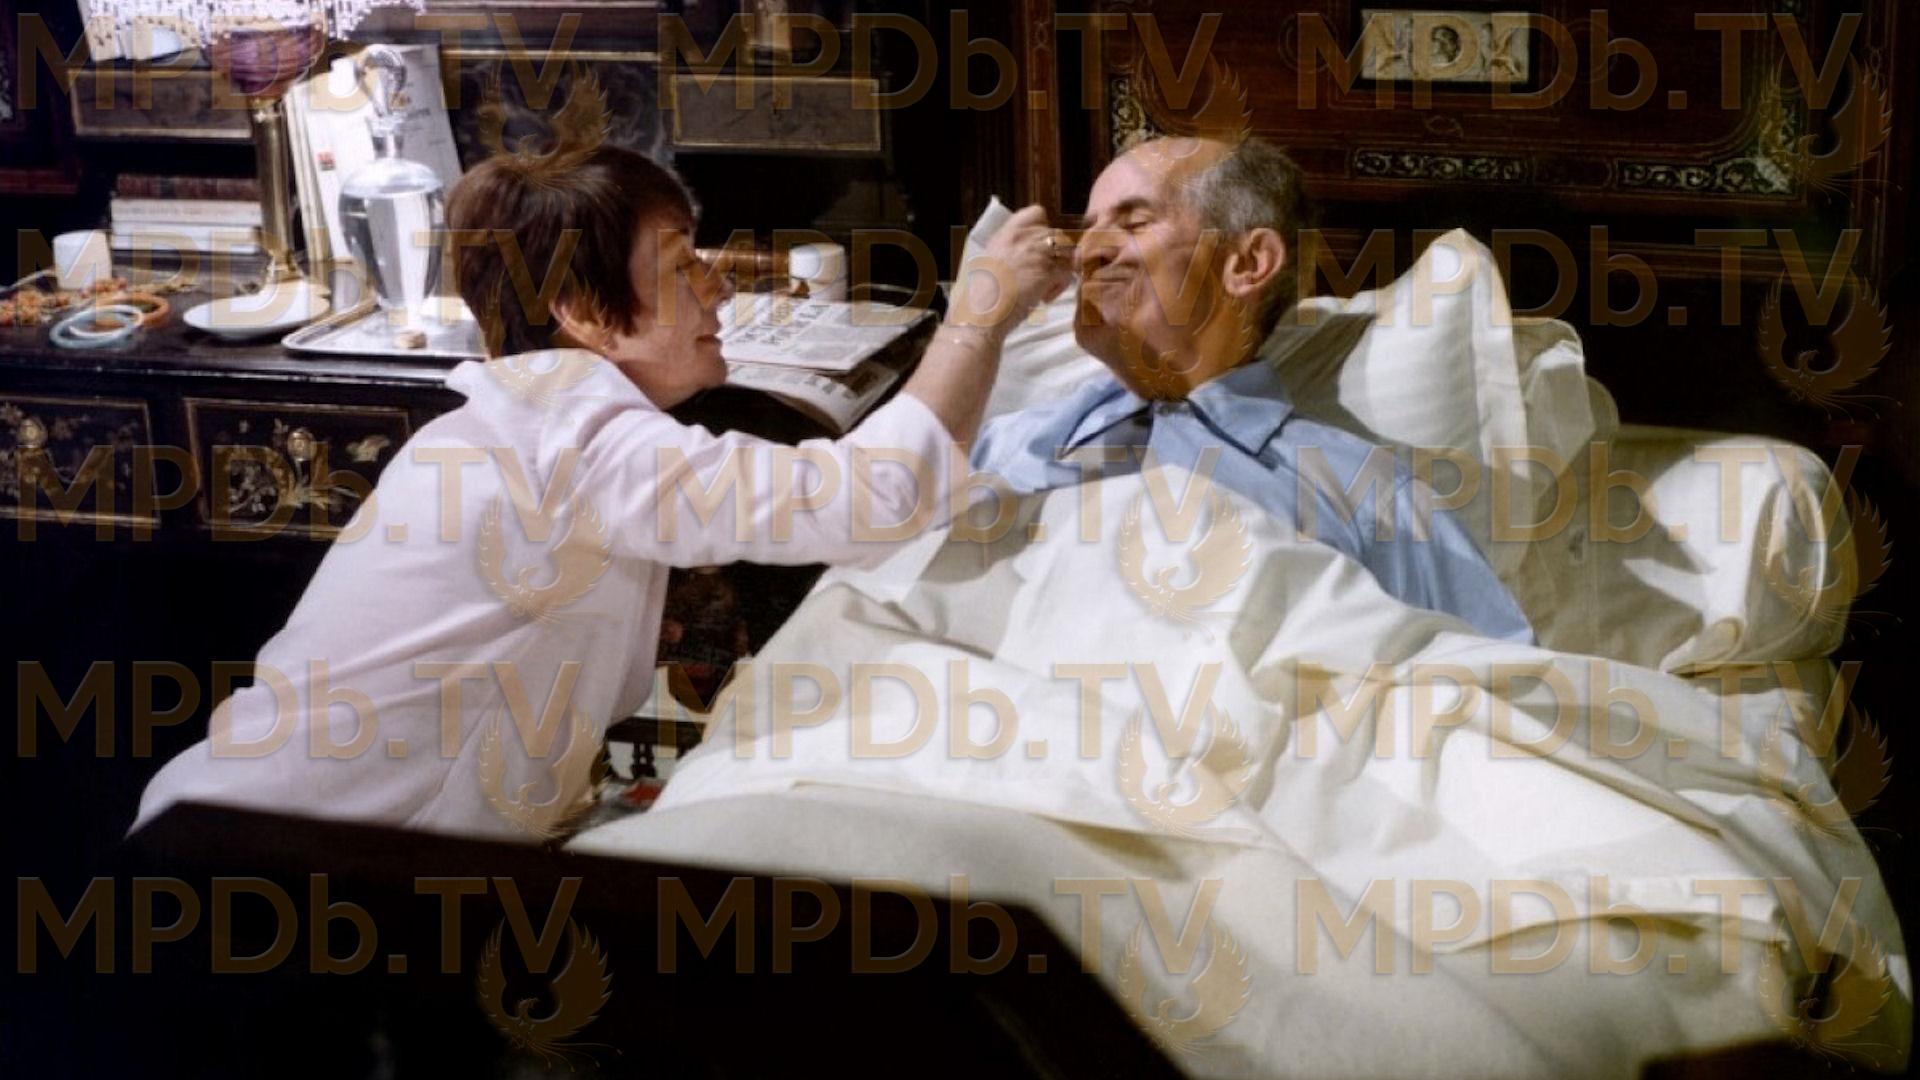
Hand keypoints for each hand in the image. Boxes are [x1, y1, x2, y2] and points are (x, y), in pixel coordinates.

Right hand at [948, 205, 1076, 332]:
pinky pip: (1067, 273)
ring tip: (1044, 289)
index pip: (1036, 213)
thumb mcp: (988, 261)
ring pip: (1066, 254)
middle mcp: (1023, 238)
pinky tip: (1043, 298)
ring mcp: (1037, 253)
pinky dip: (1059, 287)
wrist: (982, 311)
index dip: (1044, 229)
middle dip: (1055, 255)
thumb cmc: (979, 294)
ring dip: (1060, 271)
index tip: (1040, 247)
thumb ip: (1008, 251)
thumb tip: (1024, 256)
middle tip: (1044, 275)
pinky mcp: (1048, 272)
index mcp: (1007, 233)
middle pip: (1056, 235)